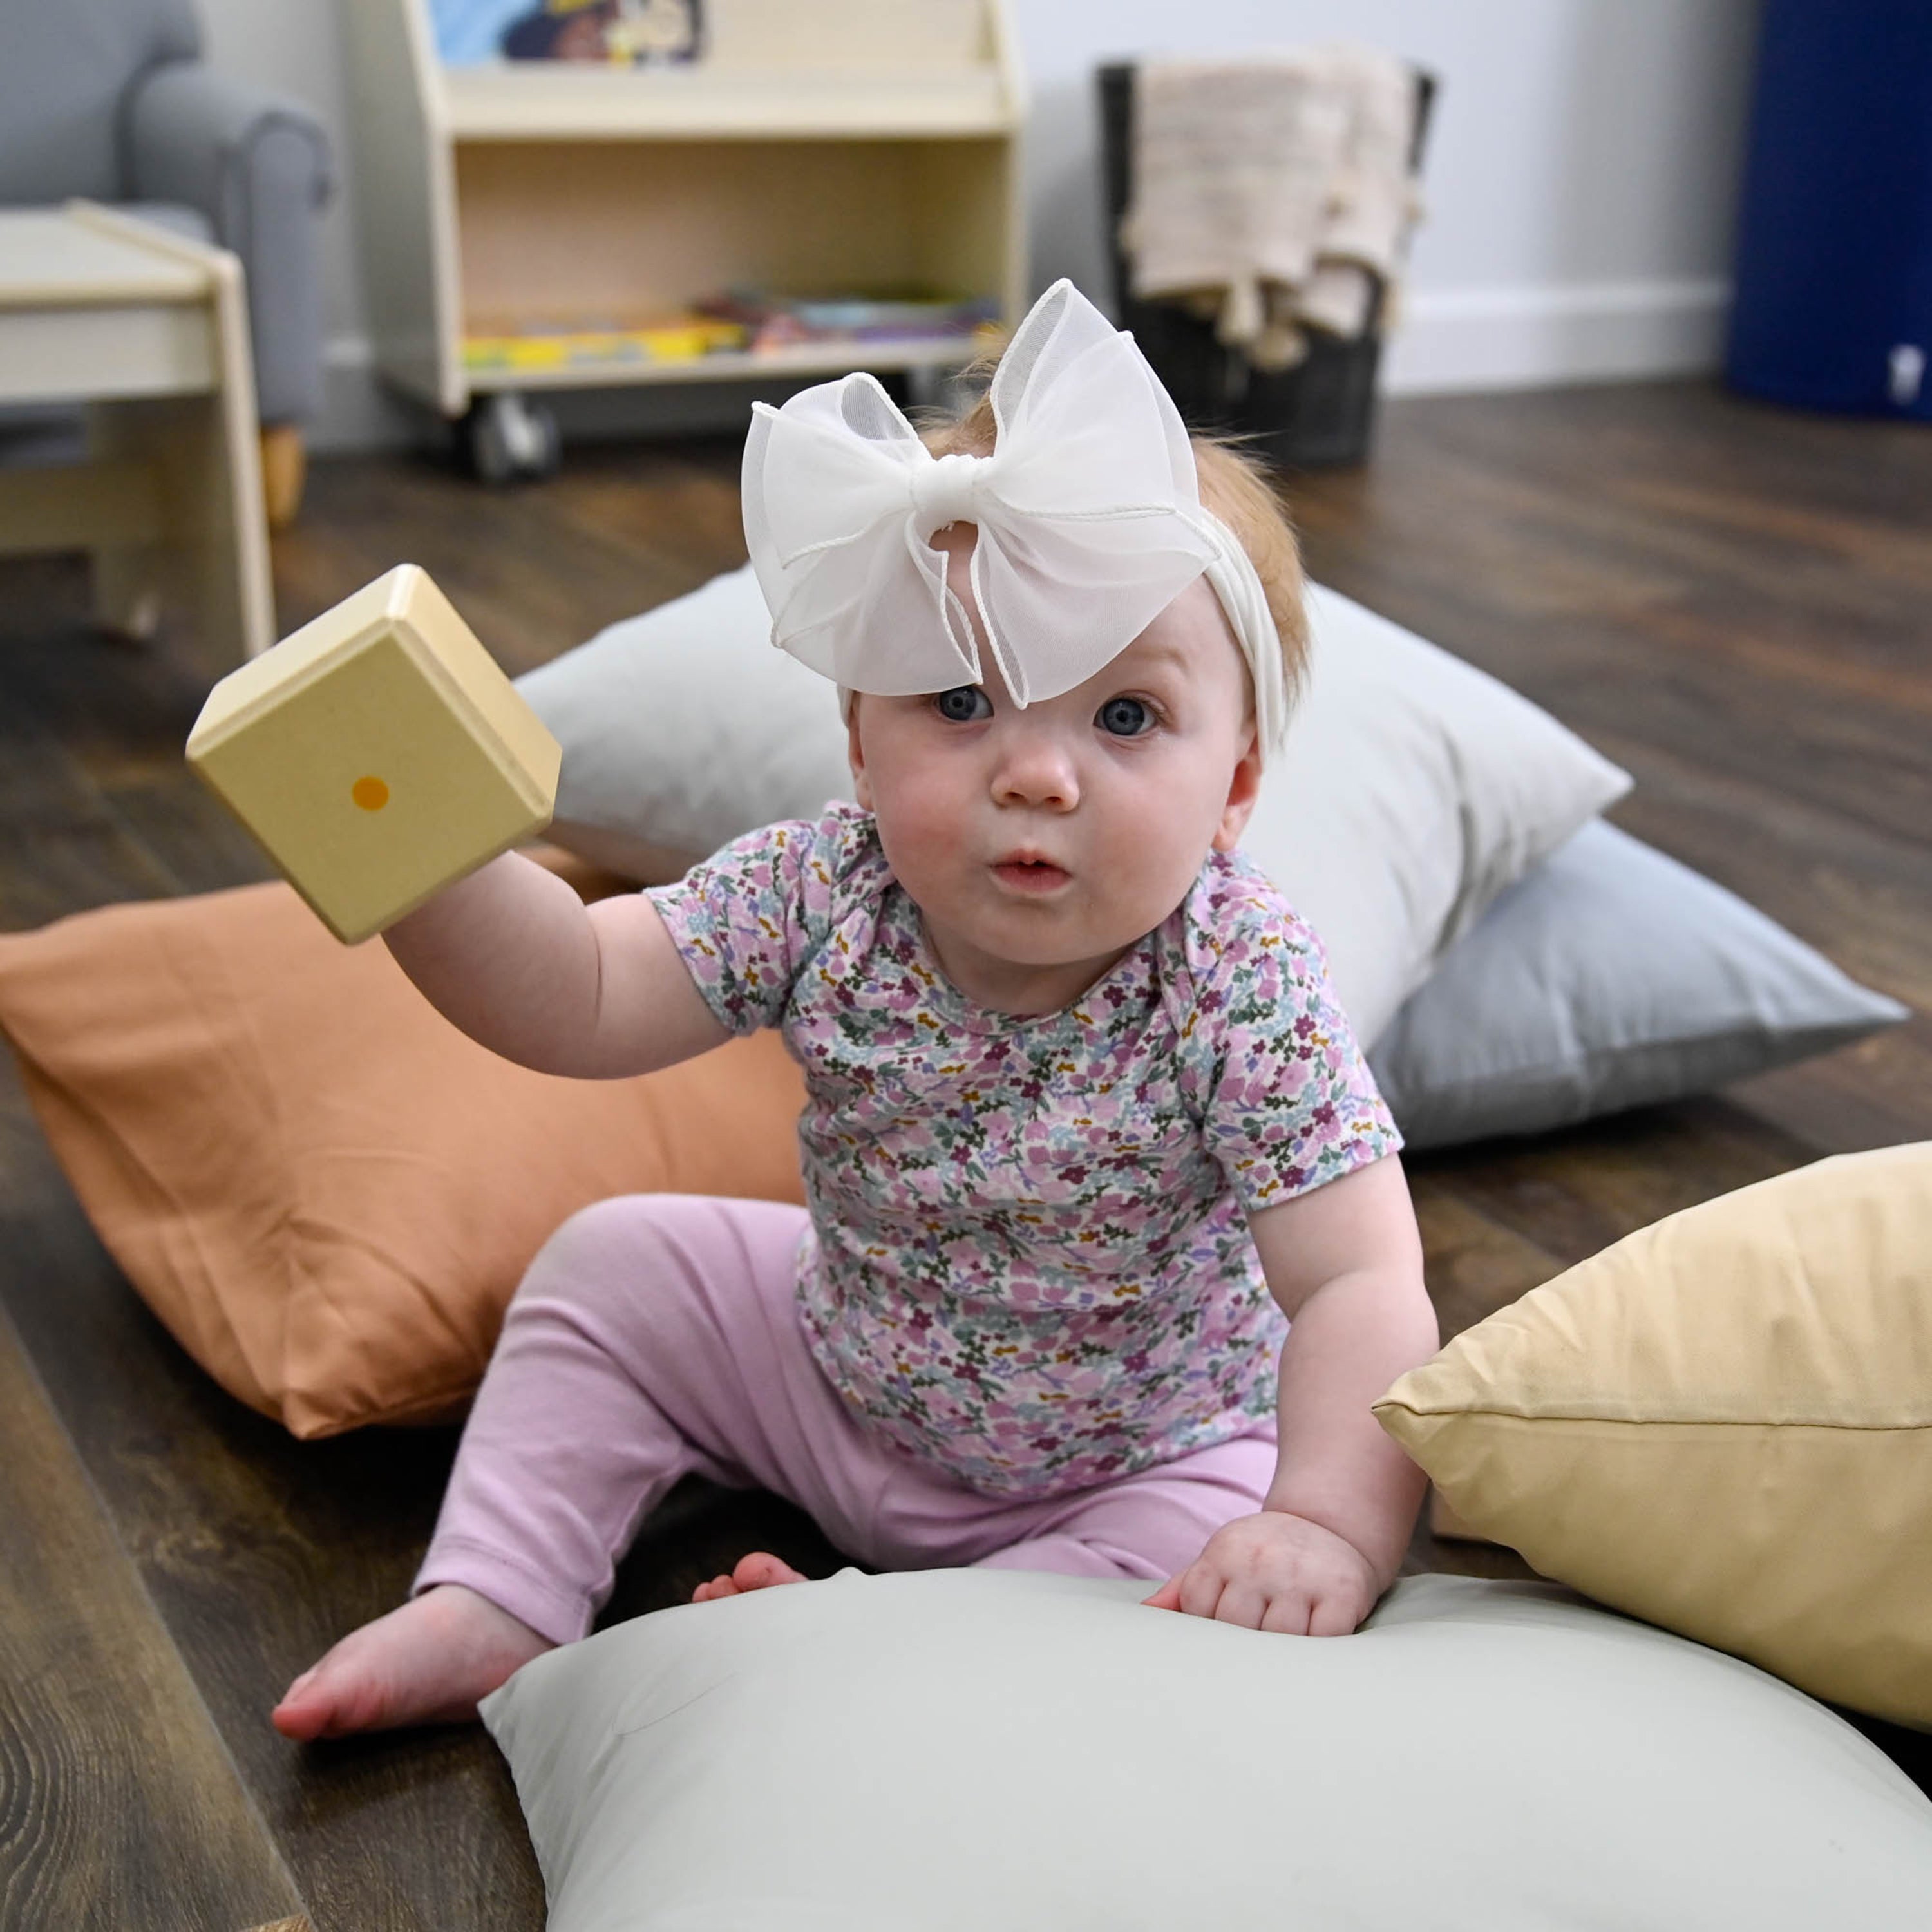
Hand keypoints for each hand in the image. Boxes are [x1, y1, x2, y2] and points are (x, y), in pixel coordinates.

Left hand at [1142, 1509, 1379, 1635]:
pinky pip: (1323, 1639)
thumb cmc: (1264, 1556)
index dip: (1208, 1630)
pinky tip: (1312, 1643)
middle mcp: (1261, 1560)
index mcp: (1225, 1552)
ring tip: (1280, 1653)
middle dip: (1241, 1646)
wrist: (1330, 1526)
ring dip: (1279, 1654)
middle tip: (1250, 1655)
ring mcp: (1302, 1576)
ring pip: (1278, 1640)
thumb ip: (1184, 1589)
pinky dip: (1316, 1651)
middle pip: (1235, 1628)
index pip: (1198, 1610)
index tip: (1223, 1632)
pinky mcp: (1342, 1592)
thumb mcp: (1222, 1559)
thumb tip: (1145, 1613)